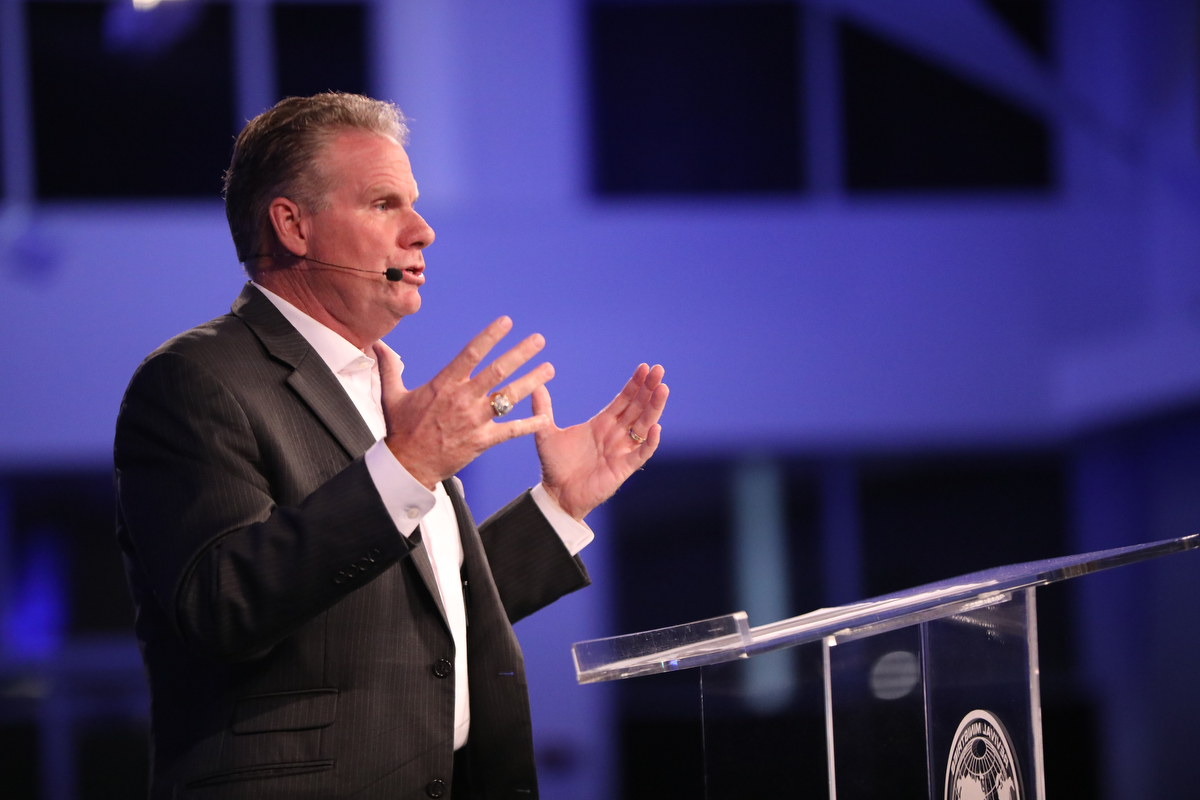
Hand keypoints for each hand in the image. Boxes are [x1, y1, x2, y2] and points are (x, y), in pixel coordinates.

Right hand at [375, 317, 553, 489]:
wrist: (407, 465)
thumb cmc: (401, 429)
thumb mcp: (391, 394)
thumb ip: (390, 367)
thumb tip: (377, 345)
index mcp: (444, 384)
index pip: (471, 353)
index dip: (490, 336)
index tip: (507, 322)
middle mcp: (463, 399)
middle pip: (498, 370)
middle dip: (521, 353)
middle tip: (539, 340)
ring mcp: (474, 420)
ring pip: (509, 397)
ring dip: (531, 381)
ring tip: (549, 368)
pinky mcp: (482, 441)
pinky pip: (510, 431)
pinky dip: (529, 424)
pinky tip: (546, 417)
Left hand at [533, 364, 668, 519]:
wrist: (557, 495)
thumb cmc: (555, 466)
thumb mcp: (547, 433)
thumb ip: (543, 408)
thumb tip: (536, 383)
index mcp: (601, 424)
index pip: (623, 400)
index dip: (634, 384)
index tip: (645, 367)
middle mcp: (615, 434)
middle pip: (637, 407)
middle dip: (649, 389)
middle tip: (659, 370)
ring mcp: (622, 450)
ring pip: (644, 425)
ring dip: (654, 408)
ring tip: (663, 389)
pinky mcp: (624, 468)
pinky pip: (642, 453)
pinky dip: (651, 442)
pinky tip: (656, 427)